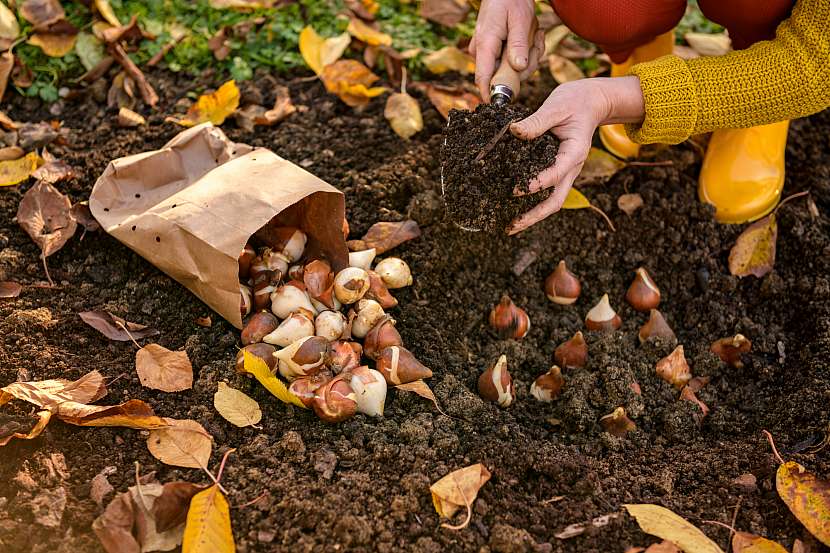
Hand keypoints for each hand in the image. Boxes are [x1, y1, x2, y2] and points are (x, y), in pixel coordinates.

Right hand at [469, 0, 544, 101]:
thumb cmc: (511, 0)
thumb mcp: (519, 20)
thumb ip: (518, 45)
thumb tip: (518, 68)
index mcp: (485, 45)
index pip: (483, 79)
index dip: (492, 95)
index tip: (504, 105)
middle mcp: (483, 52)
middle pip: (504, 76)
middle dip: (526, 65)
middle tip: (536, 41)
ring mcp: (489, 53)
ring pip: (512, 70)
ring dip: (529, 55)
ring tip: (535, 33)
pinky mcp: (496, 52)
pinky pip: (514, 61)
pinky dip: (527, 51)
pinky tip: (531, 35)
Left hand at [506, 76, 645, 234]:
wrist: (591, 102)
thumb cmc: (576, 101)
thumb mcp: (556, 106)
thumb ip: (536, 121)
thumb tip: (514, 131)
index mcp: (574, 153)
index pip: (555, 174)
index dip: (535, 184)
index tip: (515, 191)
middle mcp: (571, 168)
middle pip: (555, 201)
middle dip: (534, 216)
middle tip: (511, 227)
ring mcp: (565, 172)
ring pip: (552, 202)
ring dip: (532, 216)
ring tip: (510, 227)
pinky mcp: (558, 170)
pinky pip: (546, 192)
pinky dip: (532, 203)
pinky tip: (514, 208)